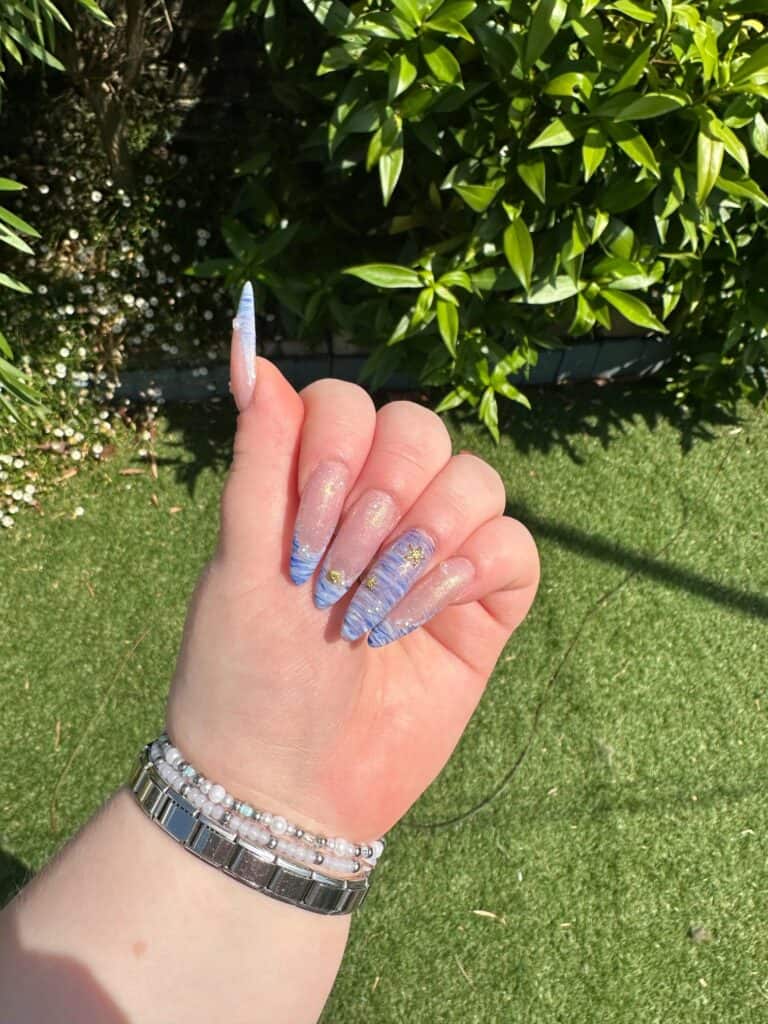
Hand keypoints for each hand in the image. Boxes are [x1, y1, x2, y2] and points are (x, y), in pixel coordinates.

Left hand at [165, 326, 538, 844]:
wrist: (286, 785)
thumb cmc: (247, 674)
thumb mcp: (237, 560)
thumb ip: (258, 456)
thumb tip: (251, 354)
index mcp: (314, 488)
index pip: (349, 407)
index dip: (333, 454)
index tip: (299, 538)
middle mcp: (380, 509)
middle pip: (420, 430)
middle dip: (382, 498)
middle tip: (337, 574)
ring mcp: (435, 556)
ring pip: (475, 480)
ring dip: (428, 537)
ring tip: (377, 610)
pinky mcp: (482, 606)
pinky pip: (515, 547)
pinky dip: (474, 571)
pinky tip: (423, 619)